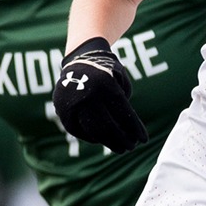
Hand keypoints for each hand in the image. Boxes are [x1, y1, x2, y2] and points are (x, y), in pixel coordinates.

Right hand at [54, 37, 147, 152]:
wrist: (80, 57)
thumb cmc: (107, 70)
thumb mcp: (121, 80)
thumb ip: (125, 104)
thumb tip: (127, 132)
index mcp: (105, 84)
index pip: (123, 113)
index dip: (134, 129)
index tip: (143, 140)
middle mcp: (87, 94)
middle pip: (107, 126)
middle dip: (122, 140)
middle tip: (131, 147)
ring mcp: (72, 102)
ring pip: (92, 131)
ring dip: (108, 142)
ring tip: (120, 148)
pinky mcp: (62, 108)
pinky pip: (77, 129)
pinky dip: (91, 137)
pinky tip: (103, 140)